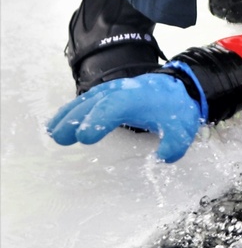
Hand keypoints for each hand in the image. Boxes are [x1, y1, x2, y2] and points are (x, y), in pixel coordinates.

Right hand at [47, 74, 202, 162]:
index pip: (115, 106)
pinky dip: (70, 111)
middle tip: (60, 138)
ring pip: (86, 100)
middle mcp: (120, 90)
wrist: (176, 89)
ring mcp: (111, 90)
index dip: (98, 120)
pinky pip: (85, 101)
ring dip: (68, 115)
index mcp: (138, 98)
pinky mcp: (105, 94)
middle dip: (76, 119)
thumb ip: (173, 145)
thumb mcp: (182, 130)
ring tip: (53, 132)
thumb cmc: (174, 111)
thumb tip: (162, 158)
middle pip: (94, 103)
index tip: (84, 138)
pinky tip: (57, 123)